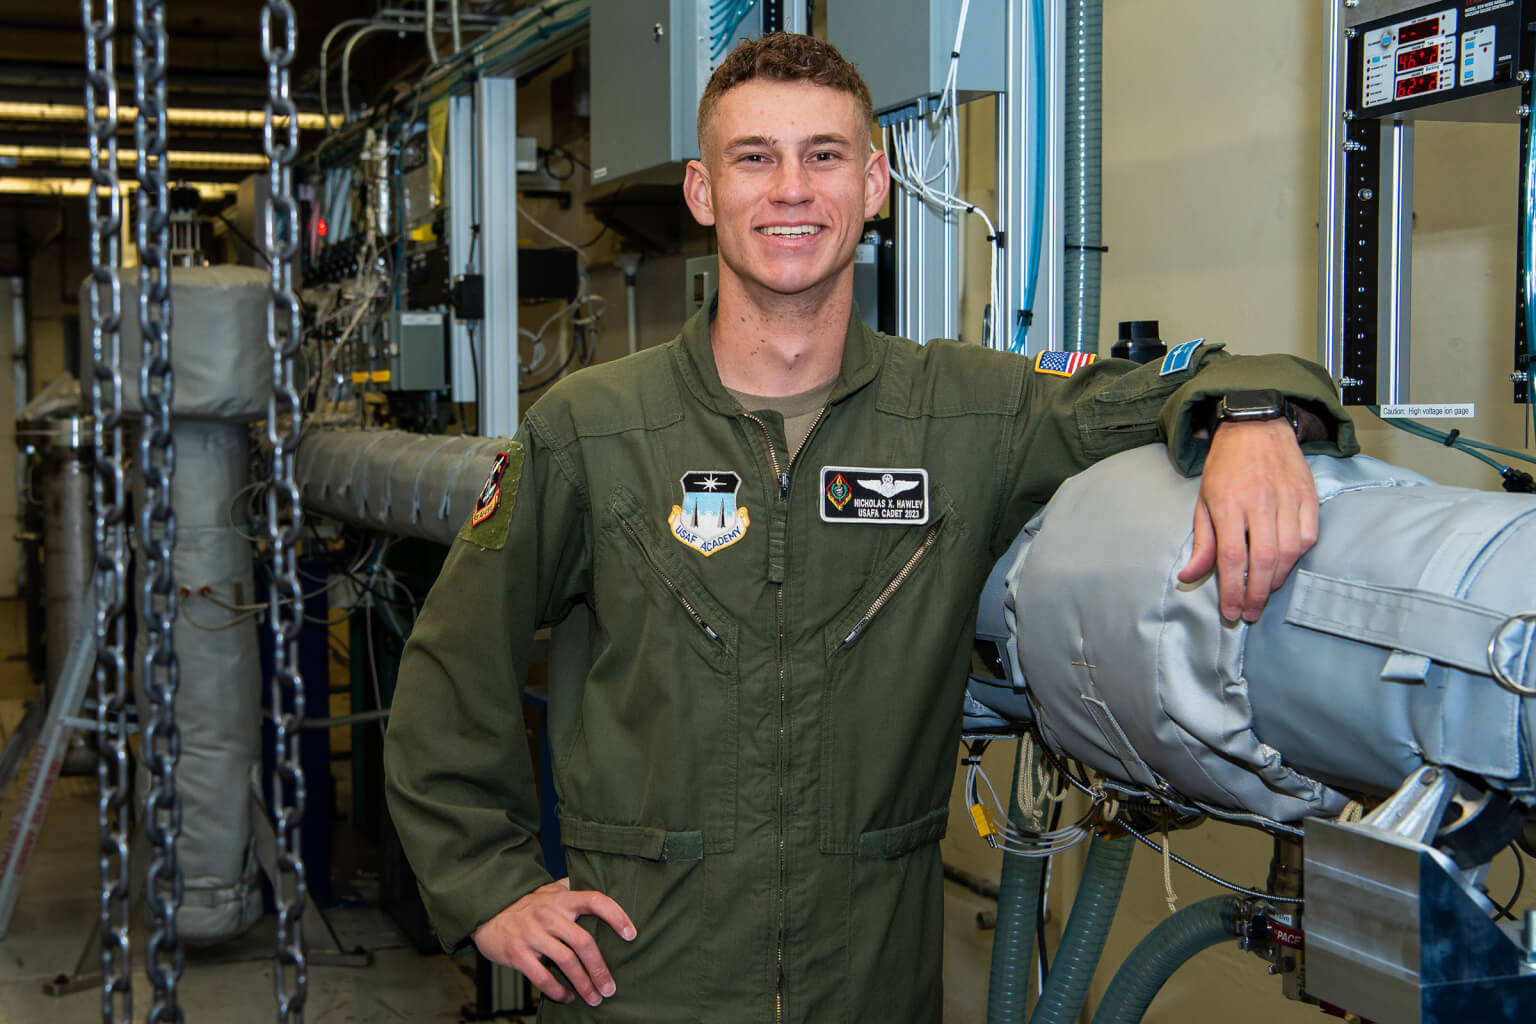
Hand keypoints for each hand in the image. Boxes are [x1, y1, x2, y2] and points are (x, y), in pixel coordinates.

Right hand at [472, 877, 636, 1006]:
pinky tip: (567, 997)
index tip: (631, 935)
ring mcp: (532, 934)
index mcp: (562, 899)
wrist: (488, 910)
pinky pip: (542, 977)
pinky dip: (557, 991)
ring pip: (566, 962)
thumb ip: (573, 893)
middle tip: (610, 988)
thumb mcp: (550, 891)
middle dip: (600, 969)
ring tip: (594, 998)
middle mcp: (549, 914)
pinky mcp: (518, 953)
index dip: (616, 916)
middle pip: (583, 942)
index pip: (595, 901)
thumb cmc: (527, 904)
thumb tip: (604, 900)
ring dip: (583, 983)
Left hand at [1177, 417, 1318, 621]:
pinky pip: (1309, 536)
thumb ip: (1202, 542)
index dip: (1233, 590)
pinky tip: (1284, 566)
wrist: (1255, 426)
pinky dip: (1298, 557)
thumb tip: (1190, 576)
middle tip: (1250, 613)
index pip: (1232, 557)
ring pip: (1290, 551)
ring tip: (1263, 591)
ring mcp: (1287, 498)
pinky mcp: (1308, 496)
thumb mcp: (1203, 501)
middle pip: (1263, 560)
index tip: (1232, 612)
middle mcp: (1259, 502)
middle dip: (1257, 593)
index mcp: (1228, 504)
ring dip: (1276, 578)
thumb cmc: (1225, 467)